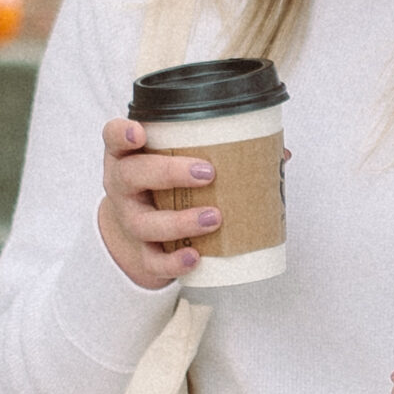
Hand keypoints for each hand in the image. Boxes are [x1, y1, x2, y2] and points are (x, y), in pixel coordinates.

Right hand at [94, 117, 225, 288]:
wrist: (140, 230)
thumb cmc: (164, 184)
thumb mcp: (176, 161)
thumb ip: (218, 151)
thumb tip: (280, 153)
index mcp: (128, 156)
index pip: (113, 137)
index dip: (121, 133)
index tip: (139, 132)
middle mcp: (122, 186)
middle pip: (131, 175)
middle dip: (169, 173)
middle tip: (206, 173)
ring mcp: (129, 220)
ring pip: (144, 223)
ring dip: (180, 221)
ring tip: (214, 217)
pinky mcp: (141, 251)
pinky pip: (152, 260)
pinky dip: (173, 261)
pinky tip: (195, 257)